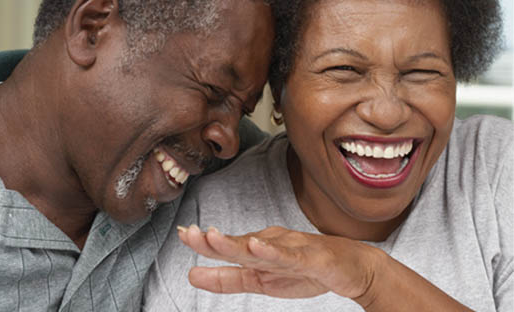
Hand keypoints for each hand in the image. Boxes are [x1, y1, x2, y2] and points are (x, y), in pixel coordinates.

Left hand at [178, 225, 380, 299]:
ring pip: (261, 247)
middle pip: (239, 243)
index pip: (228, 246)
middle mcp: (272, 244)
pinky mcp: (313, 258)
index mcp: (259, 248)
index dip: (204, 243)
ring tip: (213, 237)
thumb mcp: (261, 281)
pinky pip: (291, 255)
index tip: (181, 234)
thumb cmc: (307, 271)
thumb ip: (228, 278)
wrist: (353, 267)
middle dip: (213, 240)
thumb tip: (190, 275)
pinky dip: (274, 250)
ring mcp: (292, 249)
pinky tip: (257, 245)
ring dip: (237, 242)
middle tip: (188, 234)